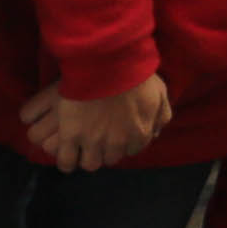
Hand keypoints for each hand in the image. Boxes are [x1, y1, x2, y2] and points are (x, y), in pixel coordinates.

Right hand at [18, 75, 173, 171]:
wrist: (108, 63)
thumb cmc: (136, 74)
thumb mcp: (159, 92)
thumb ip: (161, 115)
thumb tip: (155, 132)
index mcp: (140, 134)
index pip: (132, 150)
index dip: (124, 143)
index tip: (118, 135)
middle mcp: (117, 143)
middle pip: (110, 159)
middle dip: (106, 151)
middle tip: (99, 139)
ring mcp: (93, 141)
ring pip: (89, 163)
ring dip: (87, 157)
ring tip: (81, 148)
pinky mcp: (71, 135)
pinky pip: (66, 160)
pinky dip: (66, 162)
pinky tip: (65, 156)